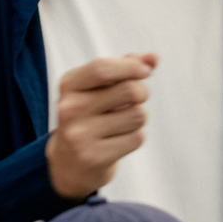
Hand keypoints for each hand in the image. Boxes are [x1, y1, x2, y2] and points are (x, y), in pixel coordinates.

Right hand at [45, 54, 156, 199]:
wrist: (69, 163)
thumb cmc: (90, 115)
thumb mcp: (98, 87)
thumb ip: (125, 68)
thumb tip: (154, 58)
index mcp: (68, 85)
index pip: (102, 68)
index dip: (131, 67)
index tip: (145, 71)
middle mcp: (70, 109)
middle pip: (129, 90)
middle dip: (142, 92)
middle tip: (135, 100)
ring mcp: (80, 135)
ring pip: (138, 115)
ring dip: (138, 117)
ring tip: (122, 123)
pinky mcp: (95, 157)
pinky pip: (137, 138)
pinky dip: (135, 137)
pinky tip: (118, 140)